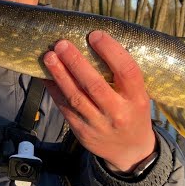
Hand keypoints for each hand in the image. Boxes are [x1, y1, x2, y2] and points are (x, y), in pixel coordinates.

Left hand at [42, 30, 156, 173]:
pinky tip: (46, 76)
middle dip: (75, 62)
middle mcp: (118, 113)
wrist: (130, 151)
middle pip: (94, 85)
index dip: (111, 51)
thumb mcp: (139, 95)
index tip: (95, 35)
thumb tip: (95, 42)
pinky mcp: (82, 131)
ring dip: (60, 75)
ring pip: (75, 97)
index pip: (127, 71)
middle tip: (62, 44)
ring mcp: (98, 124)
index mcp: (137, 99)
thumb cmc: (133, 113)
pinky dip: (54, 90)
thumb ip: (123, 76)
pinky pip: (65, 108)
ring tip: (49, 56)